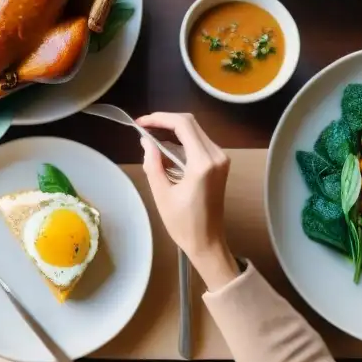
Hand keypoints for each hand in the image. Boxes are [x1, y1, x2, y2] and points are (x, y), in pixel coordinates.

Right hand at [137, 112, 240, 291]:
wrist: (208, 242)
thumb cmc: (183, 224)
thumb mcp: (162, 193)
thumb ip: (153, 163)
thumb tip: (146, 141)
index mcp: (202, 163)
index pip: (183, 125)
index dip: (159, 118)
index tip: (141, 123)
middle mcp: (216, 156)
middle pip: (190, 124)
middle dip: (165, 121)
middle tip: (143, 128)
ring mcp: (221, 159)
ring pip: (195, 131)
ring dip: (173, 131)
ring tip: (150, 138)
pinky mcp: (220, 164)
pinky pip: (199, 142)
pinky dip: (181, 141)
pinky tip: (165, 149)